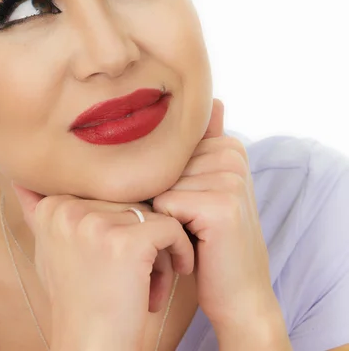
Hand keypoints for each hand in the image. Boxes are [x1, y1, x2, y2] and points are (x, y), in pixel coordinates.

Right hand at [11, 181, 194, 350]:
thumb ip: (39, 211)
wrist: (91, 349)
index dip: (121, 225)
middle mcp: (68, 209)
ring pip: (152, 214)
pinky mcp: (126, 242)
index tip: (116, 259)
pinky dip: (180, 251)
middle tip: (136, 274)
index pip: (109, 193)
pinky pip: (171, 228)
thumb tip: (19, 179)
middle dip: (142, 235)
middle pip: (131, 201)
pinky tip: (173, 276)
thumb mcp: (49, 251)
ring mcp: (95, 224)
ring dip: (160, 247)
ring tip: (147, 281)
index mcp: (52, 207)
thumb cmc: (78, 301)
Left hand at [151, 98, 276, 331]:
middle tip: (193, 224)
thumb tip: (211, 103)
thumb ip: (198, 150)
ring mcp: (230, 178)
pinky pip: (165, 204)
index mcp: (230, 147)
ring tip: (194, 233)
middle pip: (162, 165)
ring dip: (166, 214)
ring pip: (160, 184)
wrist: (240, 296)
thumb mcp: (204, 191)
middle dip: (165, 197)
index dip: (168, 183)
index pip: (167, 150)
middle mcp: (233, 156)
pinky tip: (194, 244)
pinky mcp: (221, 205)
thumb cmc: (212, 242)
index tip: (193, 207)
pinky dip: (169, 229)